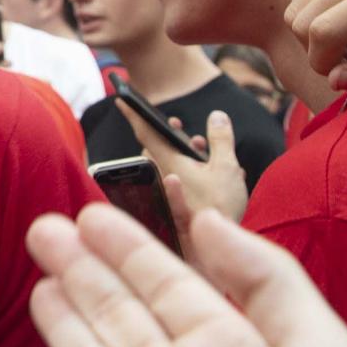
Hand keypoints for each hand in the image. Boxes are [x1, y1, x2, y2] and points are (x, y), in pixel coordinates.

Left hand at [116, 105, 247, 245]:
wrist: (217, 247)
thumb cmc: (219, 206)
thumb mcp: (226, 167)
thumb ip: (220, 138)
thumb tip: (217, 114)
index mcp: (167, 161)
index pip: (145, 132)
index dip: (134, 113)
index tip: (120, 98)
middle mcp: (161, 174)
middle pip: (157, 148)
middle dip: (169, 135)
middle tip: (181, 128)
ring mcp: (166, 190)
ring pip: (168, 163)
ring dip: (183, 153)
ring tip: (204, 149)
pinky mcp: (174, 203)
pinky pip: (178, 180)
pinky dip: (191, 172)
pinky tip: (214, 175)